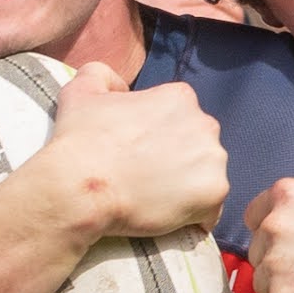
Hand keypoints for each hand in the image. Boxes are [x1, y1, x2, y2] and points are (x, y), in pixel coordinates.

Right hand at [16, 63, 229, 247]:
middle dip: (179, 160)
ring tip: (157, 199)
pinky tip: (170, 217)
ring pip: (206, 177)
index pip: (180, 119)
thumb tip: (120, 87)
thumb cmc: (80, 140)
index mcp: (180, 98)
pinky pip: (212, 210)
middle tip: (148, 177)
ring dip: (188, 188)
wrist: (80, 186)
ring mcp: (212, 160)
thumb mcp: (82, 90)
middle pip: (198, 146)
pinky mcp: (213, 193)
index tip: (141, 153)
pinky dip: (195, 216)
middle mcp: (204, 124)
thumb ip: (103, 75)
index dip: (160, 139)